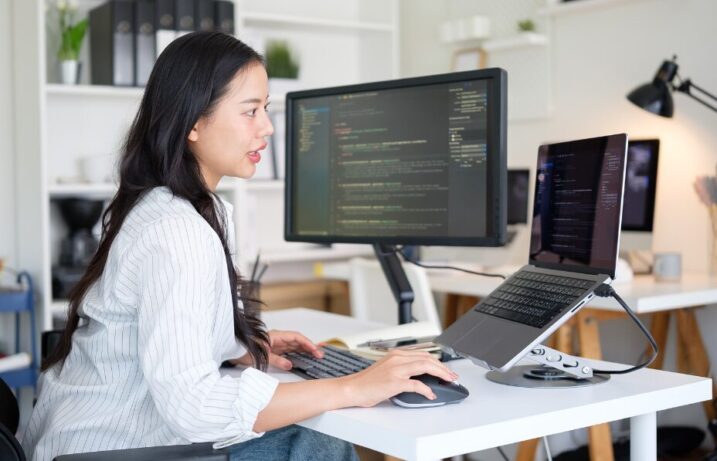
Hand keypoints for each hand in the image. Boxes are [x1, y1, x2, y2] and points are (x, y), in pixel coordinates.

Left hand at [232, 330, 322, 369]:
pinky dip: (297, 354)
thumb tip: (289, 364)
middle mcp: (277, 339)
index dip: (307, 343)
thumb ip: (277, 360)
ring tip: (316, 355)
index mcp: (276, 336)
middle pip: (297, 341)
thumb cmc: (244, 349)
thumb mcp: (262, 356)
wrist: (233, 350)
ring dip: (305, 350)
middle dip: (310, 347)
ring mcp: (276, 344)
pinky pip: (289, 351)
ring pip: (294, 346)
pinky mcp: (274, 350)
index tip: (315, 350)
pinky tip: (303, 357)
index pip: (296, 337)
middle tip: (320, 355)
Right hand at [339, 349, 458, 407]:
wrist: (352, 388)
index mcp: (396, 354)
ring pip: (425, 366)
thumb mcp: (386, 369)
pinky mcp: (394, 382)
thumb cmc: (367, 382)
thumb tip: (419, 376)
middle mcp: (397, 358)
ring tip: (448, 381)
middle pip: (427, 358)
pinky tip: (430, 394)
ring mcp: (396, 370)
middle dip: (443, 367)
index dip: (437, 362)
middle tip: (452, 375)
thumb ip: (402, 369)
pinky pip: (416, 385)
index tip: (445, 369)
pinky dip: (426, 390)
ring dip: (440, 374)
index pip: (423, 354)